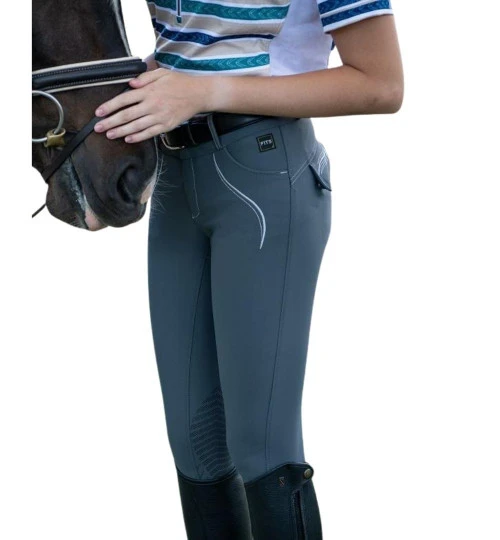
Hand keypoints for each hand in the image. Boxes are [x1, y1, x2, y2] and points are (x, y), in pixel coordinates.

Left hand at [93, 68, 214, 142]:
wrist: (198, 94)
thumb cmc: (180, 82)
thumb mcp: (161, 73)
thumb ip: (144, 78)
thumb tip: (130, 83)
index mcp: (148, 91)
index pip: (124, 99)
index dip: (110, 106)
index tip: (99, 112)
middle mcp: (152, 104)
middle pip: (127, 115)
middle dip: (111, 122)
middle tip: (98, 127)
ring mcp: (159, 116)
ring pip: (136, 126)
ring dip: (121, 131)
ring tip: (110, 135)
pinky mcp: (166, 125)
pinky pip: (149, 133)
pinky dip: (138, 137)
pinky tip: (128, 139)